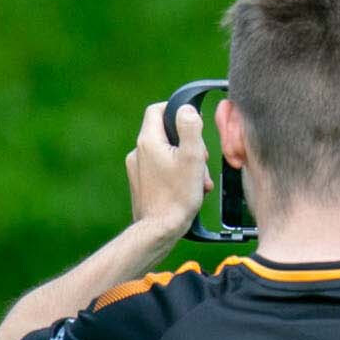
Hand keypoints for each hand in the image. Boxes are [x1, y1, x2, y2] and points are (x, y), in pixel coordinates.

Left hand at [126, 102, 212, 237]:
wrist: (159, 230)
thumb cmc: (178, 196)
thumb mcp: (192, 157)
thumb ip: (190, 128)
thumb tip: (186, 108)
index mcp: (148, 141)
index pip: (157, 110)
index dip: (176, 110)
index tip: (192, 123)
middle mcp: (138, 152)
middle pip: (166, 134)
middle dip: (188, 144)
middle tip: (201, 159)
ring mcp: (137, 169)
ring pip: (166, 153)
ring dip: (186, 162)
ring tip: (199, 181)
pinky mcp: (141, 184)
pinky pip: (161, 169)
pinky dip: (177, 174)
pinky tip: (189, 189)